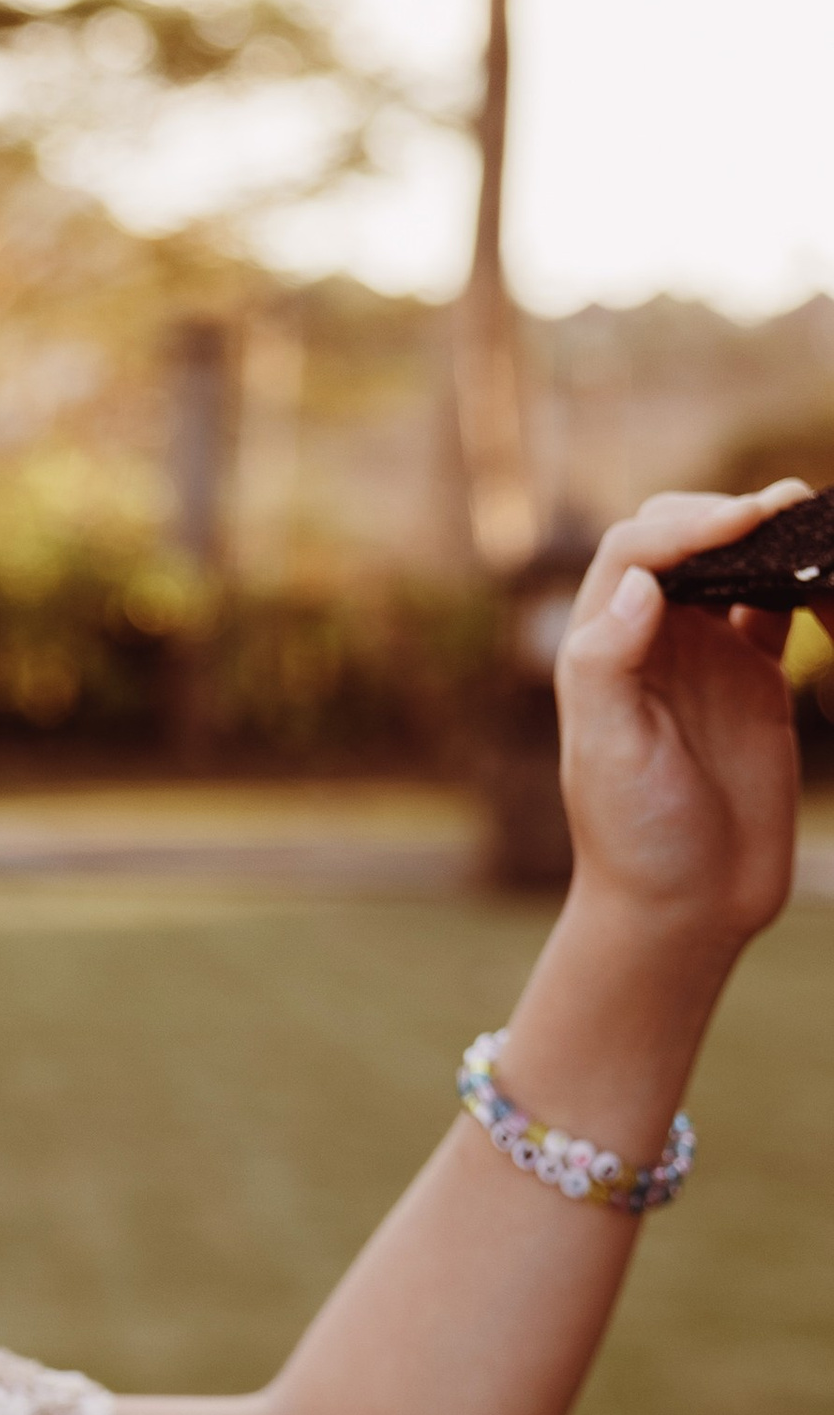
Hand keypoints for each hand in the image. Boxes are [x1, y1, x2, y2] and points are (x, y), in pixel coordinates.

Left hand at [556, 485, 804, 954]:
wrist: (684, 906)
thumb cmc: (634, 837)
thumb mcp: (609, 754)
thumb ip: (610, 665)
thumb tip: (640, 585)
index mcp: (603, 648)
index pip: (635, 555)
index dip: (684, 526)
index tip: (738, 523)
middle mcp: (650, 641)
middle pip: (682, 543)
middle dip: (727, 516)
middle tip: (781, 508)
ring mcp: (706, 656)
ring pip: (734, 568)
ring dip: (768, 537)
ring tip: (811, 518)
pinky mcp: (756, 680)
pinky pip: (779, 609)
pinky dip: (803, 581)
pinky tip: (828, 568)